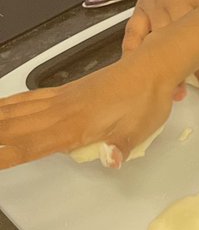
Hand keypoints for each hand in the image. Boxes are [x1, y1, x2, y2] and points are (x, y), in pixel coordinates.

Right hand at [0, 44, 177, 169]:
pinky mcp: (67, 91)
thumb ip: (121, 146)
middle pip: (15, 128)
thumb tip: (110, 162)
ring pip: (18, 112)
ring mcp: (62, 99)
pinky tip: (3, 107)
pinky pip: (31, 98)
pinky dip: (11, 104)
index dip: (5, 155)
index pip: (31, 146)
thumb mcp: (141, 127)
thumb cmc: (147, 99)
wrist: (152, 67)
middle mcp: (62, 112)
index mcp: (76, 125)